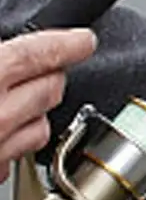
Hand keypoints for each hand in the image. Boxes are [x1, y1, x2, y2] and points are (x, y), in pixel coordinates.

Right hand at [0, 28, 96, 178]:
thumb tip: (8, 50)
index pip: (38, 54)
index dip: (65, 44)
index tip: (83, 41)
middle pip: (51, 89)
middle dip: (49, 78)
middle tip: (34, 72)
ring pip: (41, 128)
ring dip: (35, 116)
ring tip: (8, 106)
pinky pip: (15, 158)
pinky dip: (11, 146)